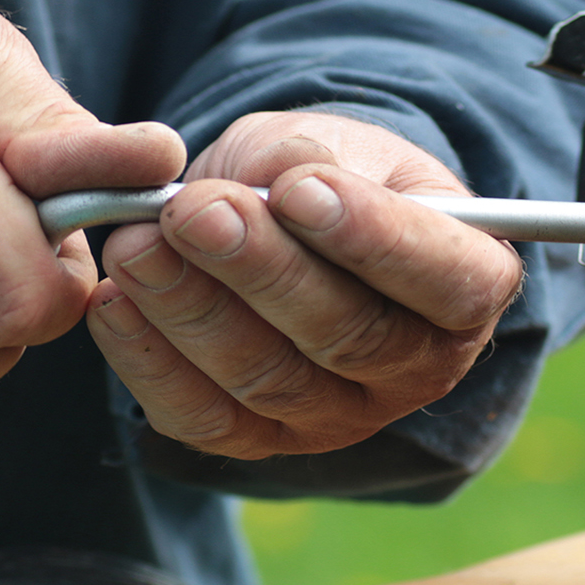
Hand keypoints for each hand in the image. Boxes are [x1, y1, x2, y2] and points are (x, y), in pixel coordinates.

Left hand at [87, 111, 524, 458]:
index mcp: (469, 285)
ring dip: (194, 309)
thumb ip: (311, 158)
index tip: (300, 191)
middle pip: (348, 335)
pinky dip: (151, 361)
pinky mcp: (260, 442)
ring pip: (269, 380)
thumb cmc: (323, 175)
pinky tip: (116, 301)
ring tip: (136, 242)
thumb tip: (277, 182)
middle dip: (260, 269)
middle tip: (194, 210)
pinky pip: (204, 420)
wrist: (275, 220)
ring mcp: (339, 417)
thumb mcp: (334, 142)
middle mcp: (418, 367)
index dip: (377, 241)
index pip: (450, 280)